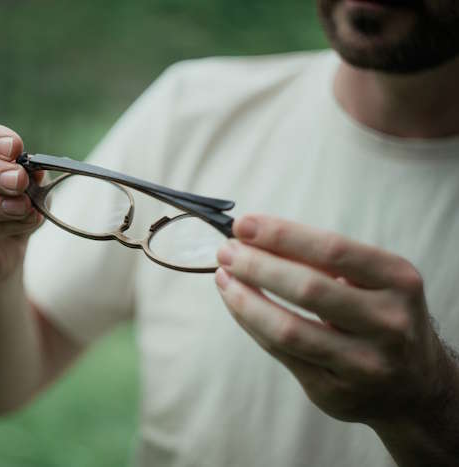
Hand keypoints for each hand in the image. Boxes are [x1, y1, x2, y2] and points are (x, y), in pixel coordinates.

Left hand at [214, 215, 456, 428]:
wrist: (415, 385)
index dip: (281, 235)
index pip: (332, 249)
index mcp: (398, 281)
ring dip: (245, 299)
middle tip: (226, 251)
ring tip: (223, 277)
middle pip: (308, 288)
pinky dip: (250, 323)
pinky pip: (280, 353)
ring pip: (288, 329)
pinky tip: (235, 303)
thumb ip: (323, 261)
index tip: (243, 224)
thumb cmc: (378, 316)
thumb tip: (252, 236)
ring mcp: (364, 363)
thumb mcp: (374, 281)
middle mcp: (388, 323)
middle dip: (256, 265)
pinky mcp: (336, 392)